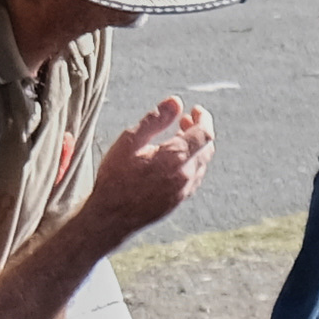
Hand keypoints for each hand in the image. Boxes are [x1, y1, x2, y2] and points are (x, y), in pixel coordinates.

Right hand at [84, 96, 213, 241]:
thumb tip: (176, 101)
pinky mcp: (178, 201)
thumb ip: (155, 119)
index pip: (204, 133)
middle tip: (184, 120)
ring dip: (196, 147)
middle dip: (199, 130)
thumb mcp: (129, 141)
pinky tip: (174, 160)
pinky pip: (194, 177)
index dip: (203, 118)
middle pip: (207, 148)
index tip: (194, 110)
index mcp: (175, 157)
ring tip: (177, 138)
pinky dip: (191, 163)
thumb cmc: (116, 176)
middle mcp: (185, 175)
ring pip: (202, 163)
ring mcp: (184, 190)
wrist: (111, 217)